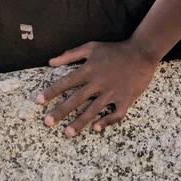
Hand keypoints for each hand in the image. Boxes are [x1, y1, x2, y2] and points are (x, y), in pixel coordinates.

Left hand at [35, 40, 158, 136]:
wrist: (142, 52)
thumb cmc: (115, 50)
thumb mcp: (92, 47)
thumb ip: (71, 54)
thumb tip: (51, 62)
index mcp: (90, 69)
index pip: (66, 82)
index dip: (51, 92)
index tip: (38, 101)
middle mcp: (99, 82)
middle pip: (77, 99)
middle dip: (61, 111)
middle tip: (47, 122)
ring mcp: (113, 92)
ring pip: (94, 110)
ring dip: (79, 122)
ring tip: (67, 133)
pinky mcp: (126, 99)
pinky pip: (116, 114)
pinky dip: (106, 121)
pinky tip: (96, 128)